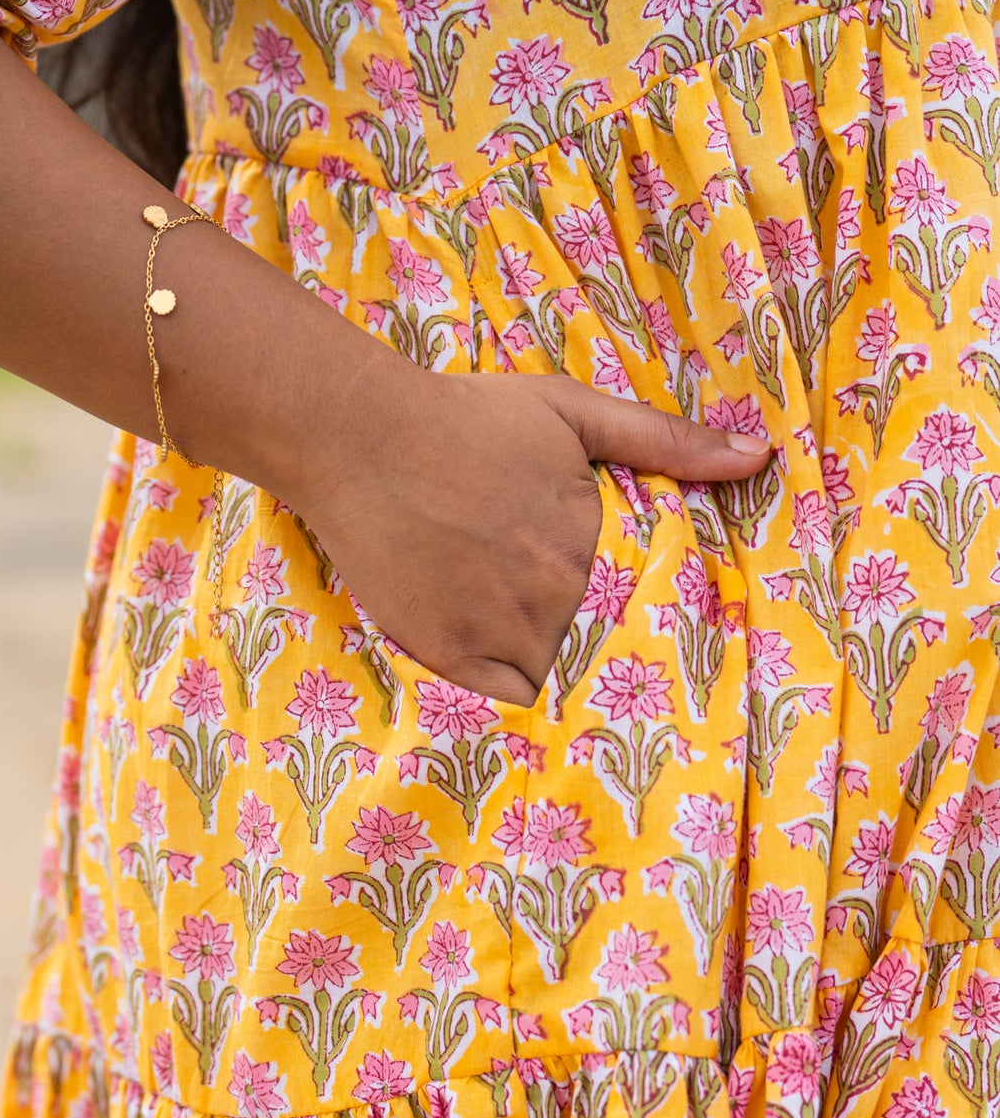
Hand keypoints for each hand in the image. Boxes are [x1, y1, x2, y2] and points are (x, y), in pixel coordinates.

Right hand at [297, 367, 770, 708]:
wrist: (359, 438)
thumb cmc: (466, 418)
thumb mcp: (572, 411)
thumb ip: (666, 440)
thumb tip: (758, 456)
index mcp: (595, 541)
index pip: (654, 608)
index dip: (660, 624)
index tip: (673, 642)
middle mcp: (556, 594)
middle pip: (609, 650)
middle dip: (615, 655)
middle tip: (627, 674)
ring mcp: (500, 629)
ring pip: (561, 682)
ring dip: (568, 680)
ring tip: (574, 685)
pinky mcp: (449, 653)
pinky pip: (506, 705)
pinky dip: (521, 704)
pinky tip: (523, 689)